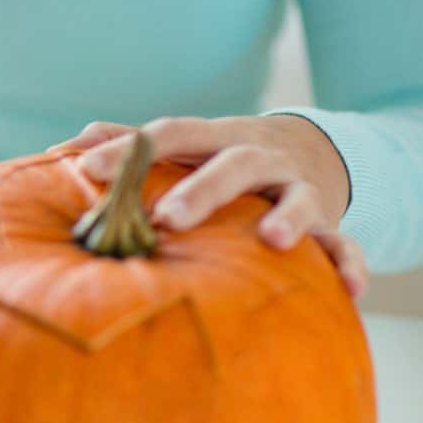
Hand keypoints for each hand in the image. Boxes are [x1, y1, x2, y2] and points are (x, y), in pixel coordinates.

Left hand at [50, 115, 366, 296]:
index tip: (87, 171)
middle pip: (233, 162)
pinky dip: (350, 262)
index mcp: (211, 139)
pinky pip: (343, 241)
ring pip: (297, 196)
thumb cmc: (215, 160)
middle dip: (201, 189)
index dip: (129, 149)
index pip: (170, 134)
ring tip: (270, 239)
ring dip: (287, 216)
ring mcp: (295, 188)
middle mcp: (257, 156)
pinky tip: (349, 289)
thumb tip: (72, 143)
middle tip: (165, 218)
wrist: (301, 156)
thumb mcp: (181, 147)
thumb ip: (130, 143)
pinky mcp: (326, 221)